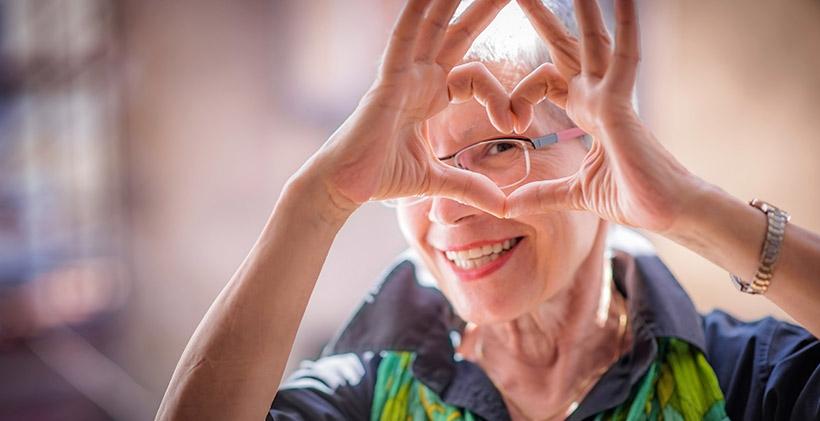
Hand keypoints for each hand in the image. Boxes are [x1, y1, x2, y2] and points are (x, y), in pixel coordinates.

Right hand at [305, 0, 512, 217]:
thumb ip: (470, 186)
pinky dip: (415, 14)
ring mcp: (402, 76)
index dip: (500, 96)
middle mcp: (418, 79)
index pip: (476, 78)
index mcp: (430, 96)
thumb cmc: (381, 177)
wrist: (347, 187)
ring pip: (433, 28)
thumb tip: (503, 206)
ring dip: (451, 2)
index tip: (516, 123)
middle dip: (482, 10)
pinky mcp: (387, 82)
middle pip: (457, 34)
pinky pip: (403, 39)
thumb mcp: (437, 180)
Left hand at [505, 0, 702, 231]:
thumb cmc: (632, 197)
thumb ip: (541, 194)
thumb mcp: (572, 193)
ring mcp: (611, 97)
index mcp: (587, 112)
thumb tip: (507, 206)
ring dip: (581, 9)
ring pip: (592, 41)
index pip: (547, 80)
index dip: (521, 92)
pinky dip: (625, 26)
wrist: (666, 213)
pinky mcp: (622, 105)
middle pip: (565, 47)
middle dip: (542, 19)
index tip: (510, 122)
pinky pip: (624, 57)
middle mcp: (598, 97)